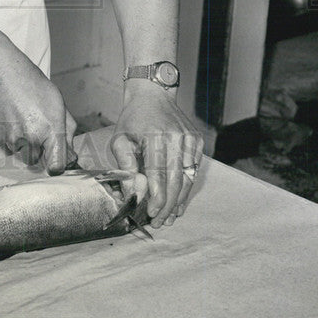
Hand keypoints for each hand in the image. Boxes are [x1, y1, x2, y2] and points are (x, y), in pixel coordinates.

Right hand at [0, 54, 76, 173]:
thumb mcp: (58, 102)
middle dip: (35, 149)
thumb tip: (70, 151)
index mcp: (51, 130)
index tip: (54, 160)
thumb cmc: (31, 84)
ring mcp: (12, 138)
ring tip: (20, 118)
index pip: (56, 166)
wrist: (2, 73)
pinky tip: (9, 116)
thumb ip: (67, 129)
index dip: (56, 165)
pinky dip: (6, 134)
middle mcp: (31, 138)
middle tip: (33, 128)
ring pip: (18, 152)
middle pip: (34, 161)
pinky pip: (4, 143)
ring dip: (20, 142)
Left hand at [110, 81, 202, 227]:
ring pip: (188, 178)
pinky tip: (177, 200)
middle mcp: (176, 137)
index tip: (150, 215)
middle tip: (159, 222)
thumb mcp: (120, 139)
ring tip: (169, 217)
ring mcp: (190, 139)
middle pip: (176, 180)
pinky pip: (193, 170)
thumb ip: (125, 167)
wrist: (152, 95)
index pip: (158, 175)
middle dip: (167, 206)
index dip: (156, 198)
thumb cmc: (133, 120)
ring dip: (179, 201)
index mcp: (155, 136)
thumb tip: (132, 194)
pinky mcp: (197, 141)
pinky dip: (186, 187)